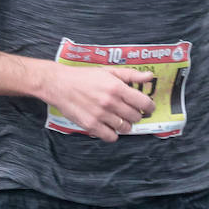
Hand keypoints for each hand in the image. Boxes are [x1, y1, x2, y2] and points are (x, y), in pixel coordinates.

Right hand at [38, 64, 155, 142]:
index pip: (143, 103)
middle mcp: (110, 102)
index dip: (150, 107)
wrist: (59, 84)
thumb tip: (150, 77)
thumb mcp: (108, 71)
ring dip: (125, 124)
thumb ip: (130, 75)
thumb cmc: (84, 77)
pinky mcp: (91, 125)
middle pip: (136, 117)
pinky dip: (113, 133)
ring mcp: (101, 115)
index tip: (148, 108)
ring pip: (125, 128)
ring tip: (118, 118)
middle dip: (136, 115)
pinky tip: (109, 126)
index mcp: (116, 87)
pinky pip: (111, 137)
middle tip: (129, 111)